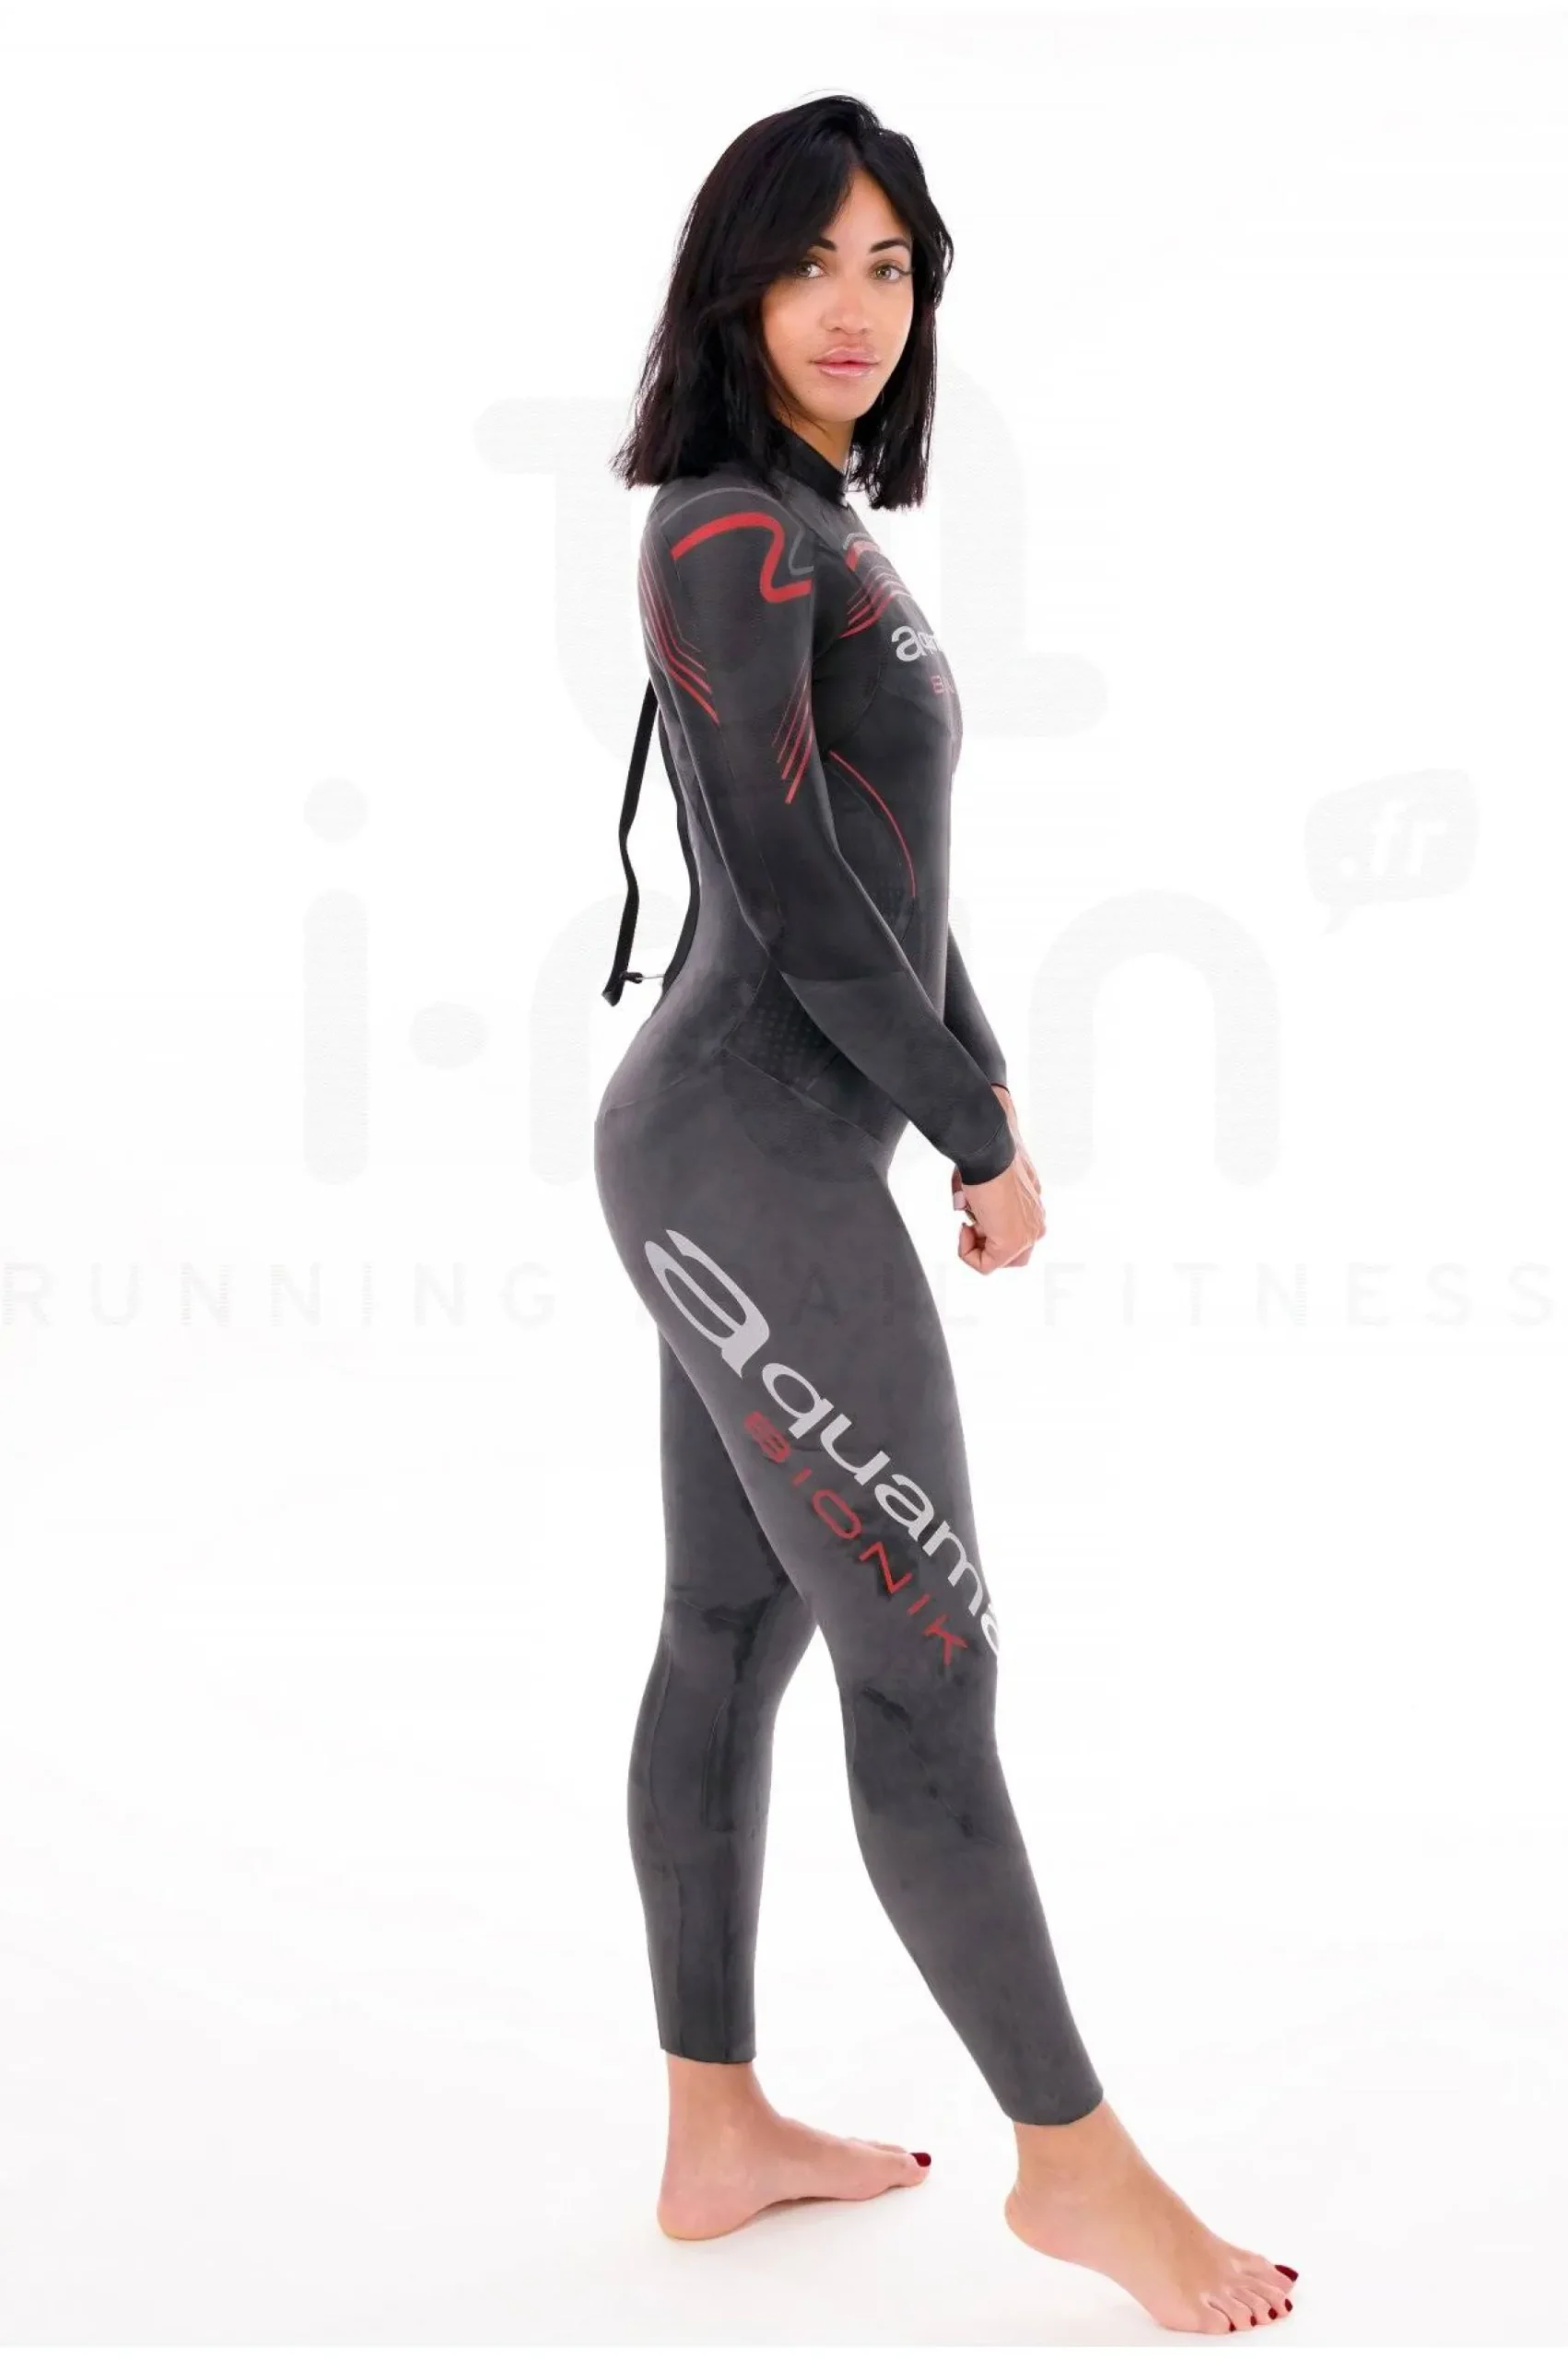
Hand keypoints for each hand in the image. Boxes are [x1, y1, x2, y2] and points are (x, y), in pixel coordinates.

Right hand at [951, 1085, 1045, 1273]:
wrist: (989, 1150)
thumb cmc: (987, 1157)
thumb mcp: (990, 1182)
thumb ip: (987, 1200)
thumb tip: (964, 1204)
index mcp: (1035, 1209)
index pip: (1014, 1236)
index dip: (986, 1231)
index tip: (973, 1210)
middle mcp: (1036, 1224)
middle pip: (1011, 1256)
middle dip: (985, 1244)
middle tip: (970, 1223)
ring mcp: (1027, 1236)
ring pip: (997, 1262)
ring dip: (974, 1247)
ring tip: (967, 1222)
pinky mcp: (1010, 1244)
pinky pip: (984, 1266)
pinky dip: (966, 1253)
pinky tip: (963, 1228)